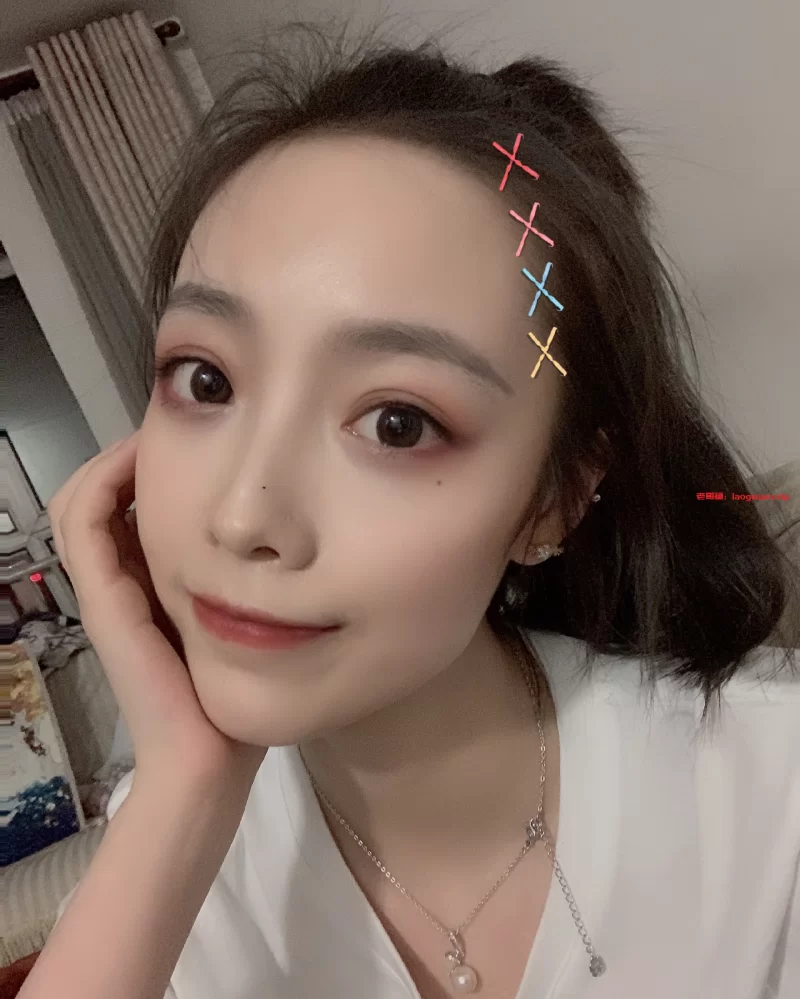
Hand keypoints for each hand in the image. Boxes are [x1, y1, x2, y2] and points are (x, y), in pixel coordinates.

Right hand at [47, 432, 266, 788]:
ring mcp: (106, 589)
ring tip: (155, 440)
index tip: (197, 440)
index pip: (125, 506)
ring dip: (115, 460)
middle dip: (130, 456)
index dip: (148, 467)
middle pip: (97, 496)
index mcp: (148, 582)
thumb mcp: (242, 619)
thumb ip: (243, 580)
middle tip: (173, 433)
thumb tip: (275, 533)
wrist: (209, 757)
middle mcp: (121, 580)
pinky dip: (106, 480)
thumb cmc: (232, 692)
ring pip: (82, 500)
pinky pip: (86, 521)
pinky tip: (145, 461)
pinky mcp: (103, 599)